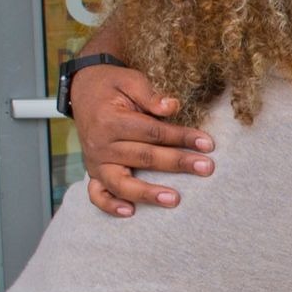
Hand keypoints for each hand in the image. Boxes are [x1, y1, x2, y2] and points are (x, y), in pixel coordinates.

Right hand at [72, 64, 214, 216]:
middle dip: (178, 163)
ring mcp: (95, 162)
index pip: (152, 132)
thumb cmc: (112, 85)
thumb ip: (150, 94)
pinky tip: (130, 212)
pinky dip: (110, 206)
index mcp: (111, 120)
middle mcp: (101, 144)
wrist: (83, 90)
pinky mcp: (93, 172)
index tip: (207, 143)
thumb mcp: (129, 79)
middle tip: (207, 168)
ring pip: (121, 182)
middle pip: (144, 157)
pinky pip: (97, 194)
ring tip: (174, 199)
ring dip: (148, 193)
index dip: (181, 137)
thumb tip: (172, 106)